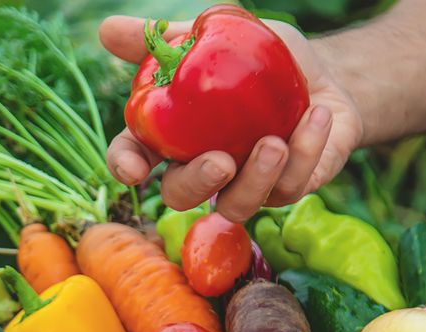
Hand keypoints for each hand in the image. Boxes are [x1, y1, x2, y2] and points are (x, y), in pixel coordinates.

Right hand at [99, 15, 361, 222]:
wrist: (319, 73)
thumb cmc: (256, 60)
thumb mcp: (214, 36)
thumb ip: (165, 38)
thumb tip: (105, 30)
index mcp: (173, 137)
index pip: (134, 156)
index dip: (126, 166)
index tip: (133, 170)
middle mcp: (204, 169)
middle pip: (181, 195)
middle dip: (197, 183)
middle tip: (220, 160)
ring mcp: (246, 184)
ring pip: (236, 206)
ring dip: (255, 180)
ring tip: (275, 143)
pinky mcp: (289, 187)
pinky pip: (292, 185)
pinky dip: (305, 152)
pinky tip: (317, 117)